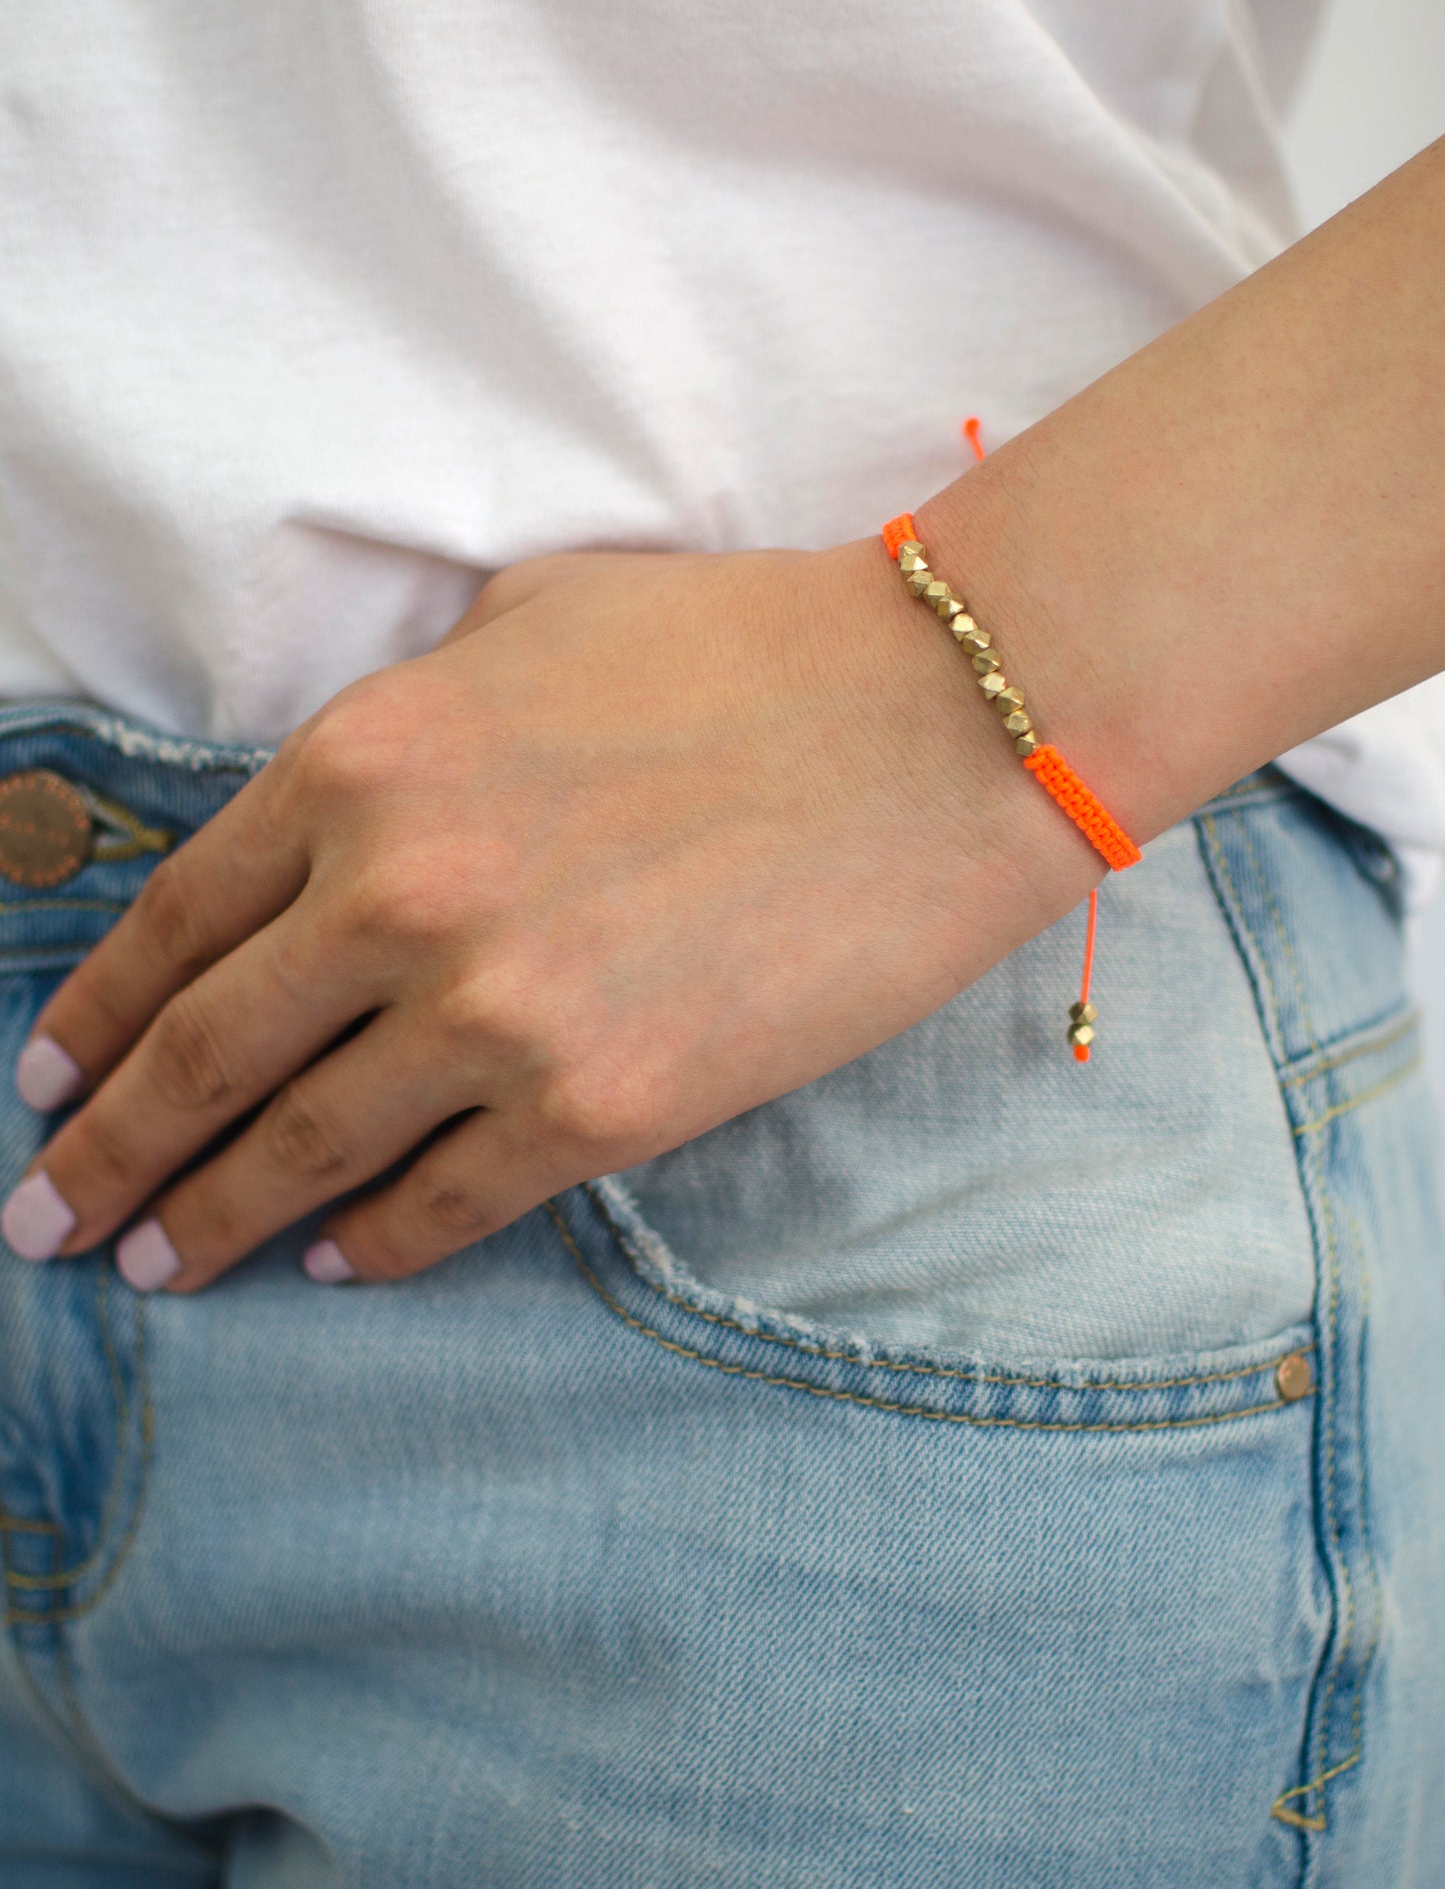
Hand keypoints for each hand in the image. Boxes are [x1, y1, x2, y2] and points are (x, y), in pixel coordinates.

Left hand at [3, 540, 1094, 1290]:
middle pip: (201, 1059)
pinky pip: (443, 1203)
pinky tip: (331, 1263)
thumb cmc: (746, 647)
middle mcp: (397, 895)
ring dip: (207, 1224)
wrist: (940, 724)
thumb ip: (411, 712)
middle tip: (44, 1224)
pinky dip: (372, 1245)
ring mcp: (494, 1014)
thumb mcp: (532, 619)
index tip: (44, 1081)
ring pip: (300, 1152)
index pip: (175, 919)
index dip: (93, 1015)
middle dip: (105, 1155)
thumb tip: (354, 799)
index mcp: (363, 760)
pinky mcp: (600, 1107)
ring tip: (154, 1269)